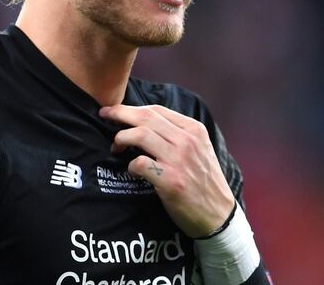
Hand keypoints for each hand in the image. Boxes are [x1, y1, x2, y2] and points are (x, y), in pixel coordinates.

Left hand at [99, 104, 234, 237]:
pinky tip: (132, 170)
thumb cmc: (204, 181)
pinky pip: (139, 163)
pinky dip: (130, 165)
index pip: (156, 110)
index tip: (116, 111)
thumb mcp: (200, 149)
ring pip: (139, 135)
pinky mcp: (170, 181)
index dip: (131, 108)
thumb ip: (178, 134)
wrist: (218, 214)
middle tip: (104, 116)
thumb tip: (145, 122)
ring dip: (121, 138)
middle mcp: (187, 141)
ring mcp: (178, 160)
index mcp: (194, 129)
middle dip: (119, 113)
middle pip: (145, 117)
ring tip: (115, 147)